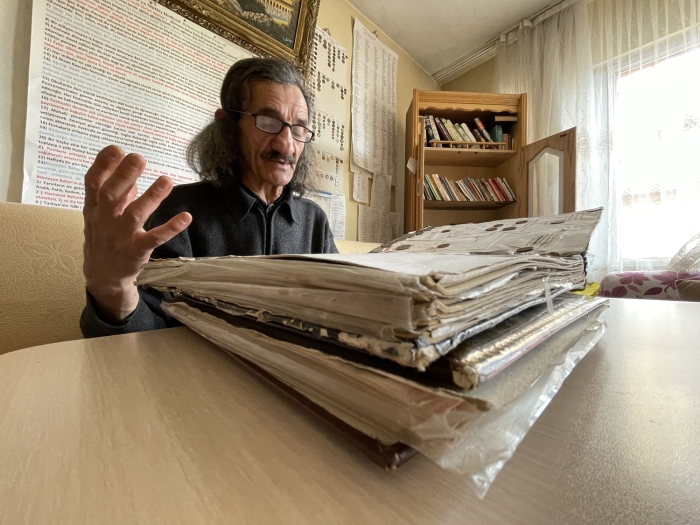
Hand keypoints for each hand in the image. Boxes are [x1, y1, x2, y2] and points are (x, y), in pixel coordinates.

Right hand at [82, 145, 191, 322]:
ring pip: (134, 215)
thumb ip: (118, 192)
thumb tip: (130, 169)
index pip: (93, 183)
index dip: (103, 165)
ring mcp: (120, 237)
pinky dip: (170, 228)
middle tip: (138, 158)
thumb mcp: (103, 213)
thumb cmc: (105, 236)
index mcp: (95, 207)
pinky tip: (185, 217)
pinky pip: (154, 239)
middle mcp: (105, 220)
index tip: (116, 148)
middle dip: (123, 175)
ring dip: (151, 197)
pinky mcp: (136, 251)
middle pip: (111, 195)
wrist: (103, 276)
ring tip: (167, 180)